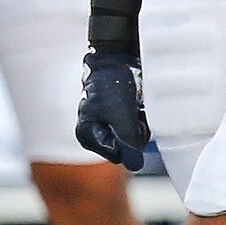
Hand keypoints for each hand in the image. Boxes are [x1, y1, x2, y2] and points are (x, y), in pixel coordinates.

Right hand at [77, 50, 149, 171]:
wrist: (116, 59)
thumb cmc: (114, 84)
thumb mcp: (123, 115)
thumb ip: (129, 140)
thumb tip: (135, 166)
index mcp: (88, 136)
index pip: (119, 154)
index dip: (129, 139)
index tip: (128, 118)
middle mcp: (93, 135)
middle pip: (125, 148)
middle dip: (134, 131)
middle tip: (132, 110)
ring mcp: (104, 127)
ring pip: (131, 138)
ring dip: (137, 122)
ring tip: (132, 104)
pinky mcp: (114, 120)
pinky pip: (133, 127)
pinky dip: (137, 116)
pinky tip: (134, 103)